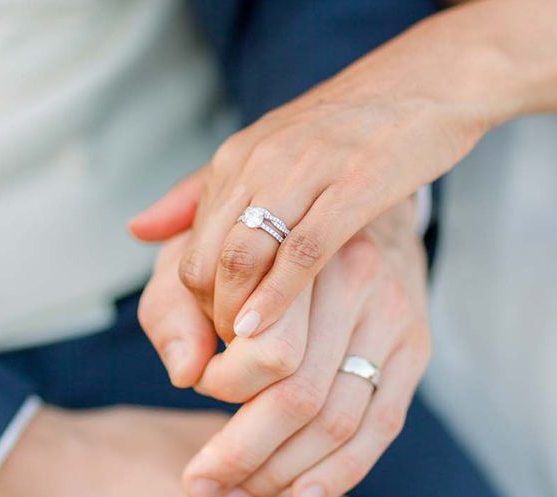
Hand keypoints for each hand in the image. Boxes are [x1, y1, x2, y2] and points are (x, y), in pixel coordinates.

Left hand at [130, 20, 489, 341]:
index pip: (193, 249)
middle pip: (210, 259)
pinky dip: (280, 295)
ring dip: (239, 311)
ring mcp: (306, 173)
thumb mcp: (260, 155)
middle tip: (232, 350)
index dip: (199, 303)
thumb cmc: (338, 135)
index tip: (219, 333)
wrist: (417, 85)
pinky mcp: (355, 185)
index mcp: (236, 161)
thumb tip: (138, 229)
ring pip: (245, 256)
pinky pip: (304, 251)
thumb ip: (198, 195)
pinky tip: (268, 328)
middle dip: (214, 314)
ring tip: (249, 349)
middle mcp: (260, 164)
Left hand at [138, 197, 429, 496]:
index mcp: (302, 252)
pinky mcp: (416, 349)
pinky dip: (342, 469)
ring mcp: (396, 319)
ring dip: (283, 471)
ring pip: (339, 420)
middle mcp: (360, 281)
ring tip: (236, 495)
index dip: (223, 386)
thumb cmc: (263, 241)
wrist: (355, 205)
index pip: (265, 348)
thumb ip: (175, 305)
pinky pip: (383, 425)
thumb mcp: (200, 252)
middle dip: (243, 453)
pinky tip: (302, 495)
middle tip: (198, 486)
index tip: (195, 389)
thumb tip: (183, 374)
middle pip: (301, 395)